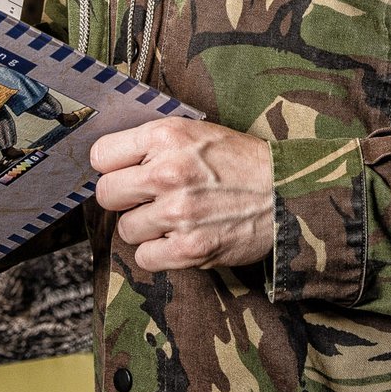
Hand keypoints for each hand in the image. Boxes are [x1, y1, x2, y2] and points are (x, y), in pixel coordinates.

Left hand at [91, 117, 274, 272]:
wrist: (289, 193)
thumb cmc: (244, 162)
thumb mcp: (199, 133)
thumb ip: (157, 143)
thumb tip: (113, 160)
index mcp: (167, 136)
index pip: (101, 155)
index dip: (113, 167)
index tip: (127, 173)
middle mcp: (168, 172)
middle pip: (106, 195)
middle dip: (125, 199)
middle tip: (149, 199)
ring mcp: (179, 212)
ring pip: (126, 229)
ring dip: (147, 229)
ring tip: (175, 219)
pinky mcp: (190, 248)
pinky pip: (145, 258)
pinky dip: (160, 254)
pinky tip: (181, 239)